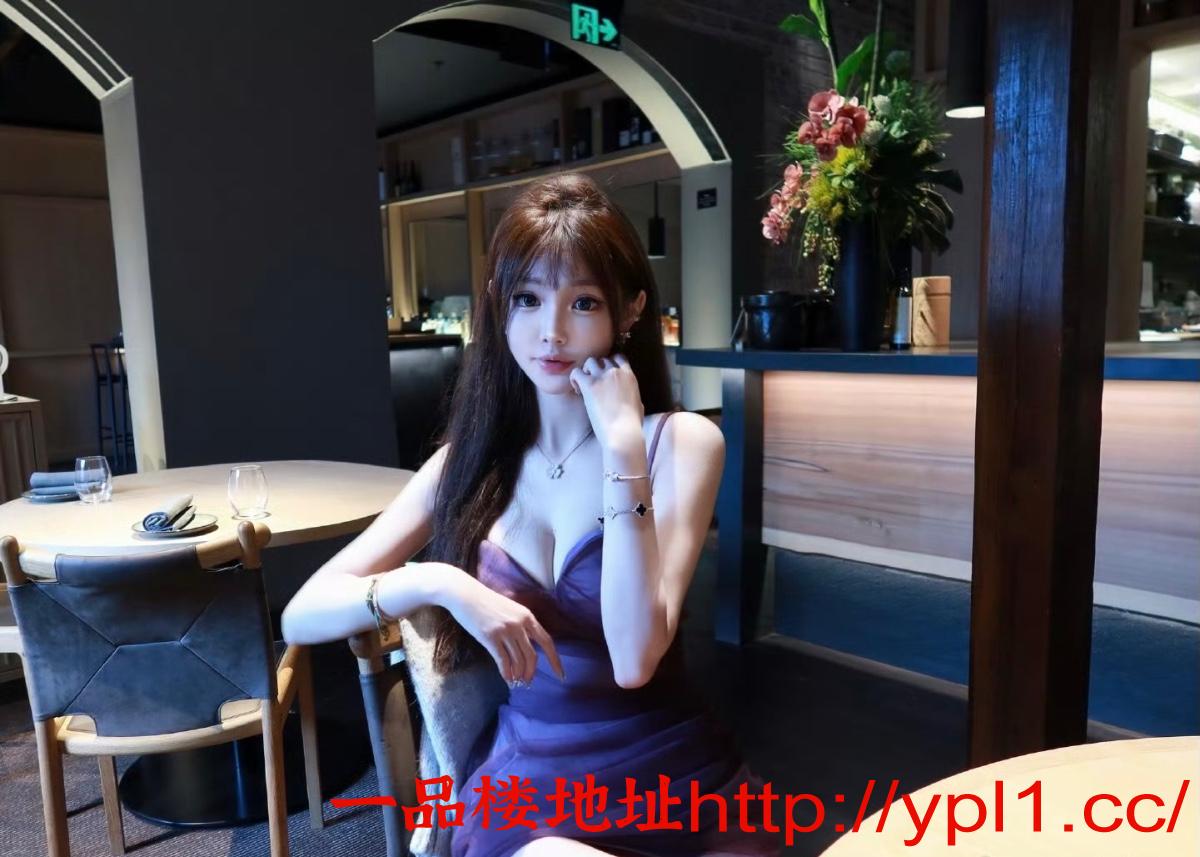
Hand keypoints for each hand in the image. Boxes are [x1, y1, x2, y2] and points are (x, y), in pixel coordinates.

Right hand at [444, 574, 564, 685]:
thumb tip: (529, 649)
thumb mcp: (512, 610)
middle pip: (532, 656)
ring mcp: (505, 631)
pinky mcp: (490, 637)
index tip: (560, 675)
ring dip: (518, 675)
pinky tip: (506, 678)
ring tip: (515, 681)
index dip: (555, 661)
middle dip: (530, 672)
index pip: (547, 642)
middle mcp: (519, 624)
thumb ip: (523, 626)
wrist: (466, 594)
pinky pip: (503, 661)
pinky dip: (506, 673)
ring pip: (518, 661)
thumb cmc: (488, 603)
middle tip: (527, 682)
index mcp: (527, 617)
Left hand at [568, 353, 644, 450]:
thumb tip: (631, 399)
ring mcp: (602, 376)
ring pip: (589, 362)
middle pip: (602, 359)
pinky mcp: (589, 385)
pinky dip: (574, 379)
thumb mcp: (638, 405)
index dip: (610, 364)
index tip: (606, 375)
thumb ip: (633, 396)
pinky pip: (576, 372)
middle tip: (594, 383)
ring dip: (586, 371)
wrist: (622, 433)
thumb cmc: (632, 425)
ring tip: (585, 386)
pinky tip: (577, 390)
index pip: (618, 358)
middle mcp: (616, 372)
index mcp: (629, 376)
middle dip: (597, 369)